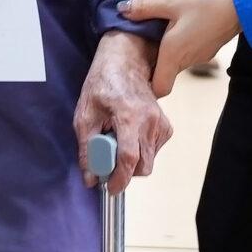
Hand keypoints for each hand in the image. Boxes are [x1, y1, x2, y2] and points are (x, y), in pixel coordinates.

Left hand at [73, 32, 170, 193]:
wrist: (125, 63)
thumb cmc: (102, 84)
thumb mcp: (85, 114)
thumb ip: (87, 148)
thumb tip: (90, 177)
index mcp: (129, 116)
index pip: (129, 158)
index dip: (120, 178)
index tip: (110, 188)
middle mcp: (150, 121)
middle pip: (143, 166)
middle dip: (124, 172)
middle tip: (106, 162)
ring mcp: (161, 123)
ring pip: (149, 161)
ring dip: (131, 161)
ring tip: (116, 140)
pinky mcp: (166, 127)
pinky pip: (154, 152)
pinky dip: (140, 152)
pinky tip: (128, 137)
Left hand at [119, 0, 242, 94]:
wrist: (243, 2)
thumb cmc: (207, 2)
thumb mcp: (172, 0)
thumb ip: (145, 7)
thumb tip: (121, 10)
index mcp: (174, 53)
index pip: (159, 89)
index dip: (146, 86)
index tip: (135, 72)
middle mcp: (186, 61)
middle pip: (164, 75)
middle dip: (152, 65)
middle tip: (138, 46)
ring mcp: (199, 57)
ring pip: (175, 63)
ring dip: (165, 53)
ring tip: (156, 32)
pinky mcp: (208, 50)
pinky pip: (187, 54)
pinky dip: (179, 46)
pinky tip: (177, 26)